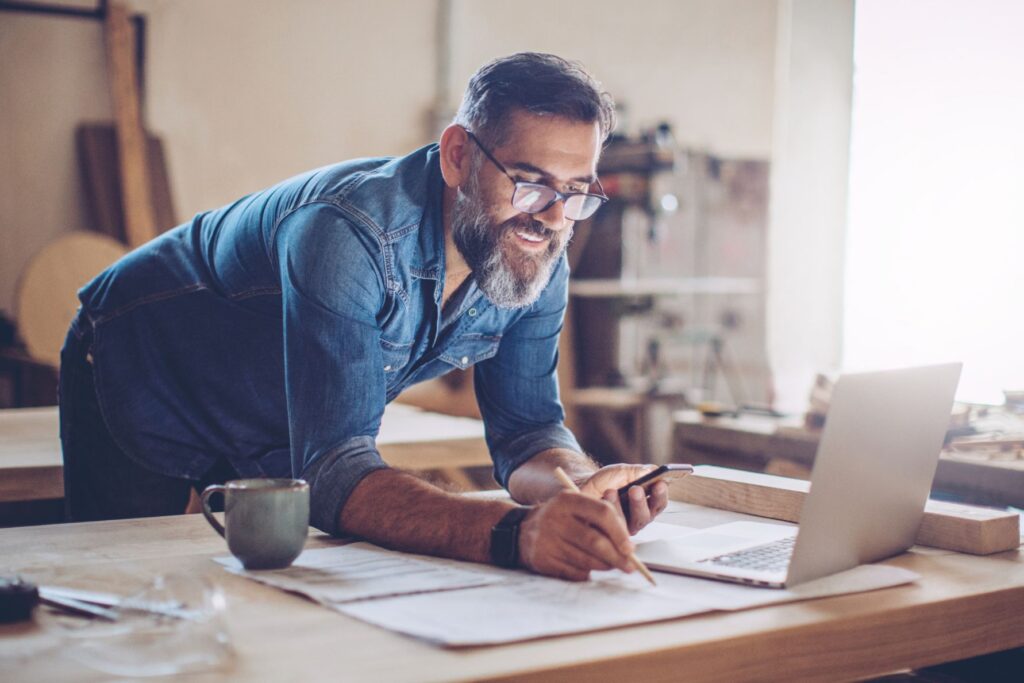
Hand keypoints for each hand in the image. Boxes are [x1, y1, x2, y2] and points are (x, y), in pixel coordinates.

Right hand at [517, 491, 634, 580]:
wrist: (521, 531)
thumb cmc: (561, 520)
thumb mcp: (575, 508)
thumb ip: (599, 520)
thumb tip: (628, 548)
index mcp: (567, 499)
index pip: (602, 513)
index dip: (620, 532)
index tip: (630, 548)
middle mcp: (555, 517)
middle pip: (595, 541)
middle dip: (616, 556)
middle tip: (629, 566)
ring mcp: (547, 539)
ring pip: (586, 560)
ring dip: (604, 566)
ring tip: (612, 566)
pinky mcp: (542, 559)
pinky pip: (573, 572)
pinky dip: (586, 573)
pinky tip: (589, 569)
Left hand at [578, 464, 668, 534]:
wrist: (583, 487)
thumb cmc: (607, 481)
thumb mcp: (623, 472)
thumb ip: (638, 472)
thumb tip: (654, 471)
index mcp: (647, 503)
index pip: (659, 503)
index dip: (661, 494)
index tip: (660, 483)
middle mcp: (639, 518)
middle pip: (647, 516)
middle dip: (641, 502)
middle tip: (636, 489)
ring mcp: (625, 528)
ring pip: (631, 524)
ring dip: (623, 507)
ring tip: (613, 491)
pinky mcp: (611, 534)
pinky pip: (614, 528)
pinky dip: (609, 511)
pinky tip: (605, 498)